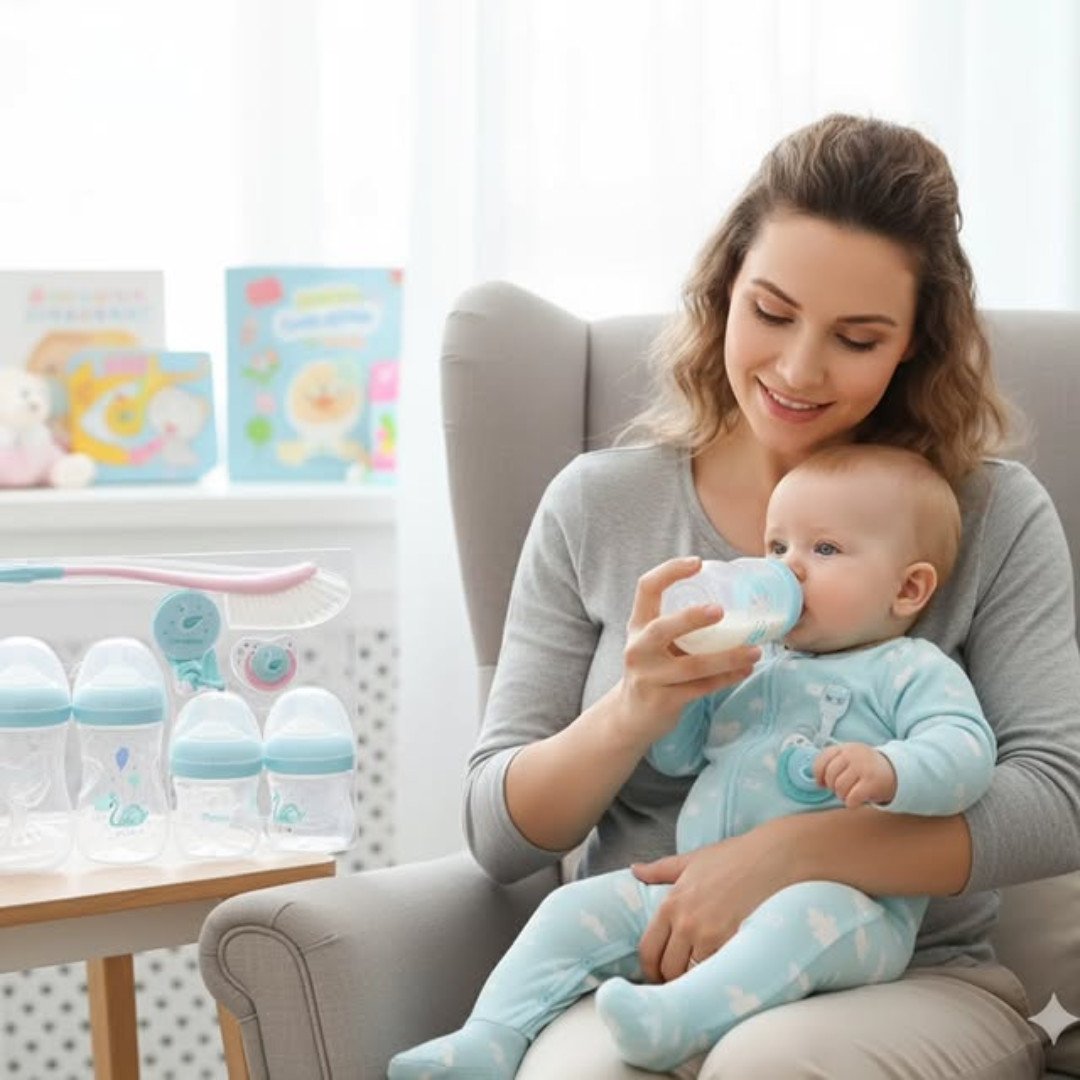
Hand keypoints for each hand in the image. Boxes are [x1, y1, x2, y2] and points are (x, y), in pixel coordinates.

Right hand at [615, 556, 759, 745]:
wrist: (631, 716)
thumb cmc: (654, 669)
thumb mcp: (656, 643)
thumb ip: (680, 626)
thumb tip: (732, 600)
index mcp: (638, 625)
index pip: (646, 588)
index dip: (670, 571)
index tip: (698, 563)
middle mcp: (638, 649)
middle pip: (662, 628)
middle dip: (691, 618)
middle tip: (721, 610)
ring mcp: (649, 677)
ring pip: (691, 666)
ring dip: (728, 657)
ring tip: (755, 650)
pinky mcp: (663, 701)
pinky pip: (700, 688)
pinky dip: (727, 679)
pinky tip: (745, 670)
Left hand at [632, 821, 794, 982]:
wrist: (772, 858)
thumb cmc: (733, 857)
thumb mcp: (691, 860)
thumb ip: (659, 869)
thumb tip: (635, 869)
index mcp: (671, 904)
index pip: (648, 950)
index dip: (650, 968)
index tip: (657, 974)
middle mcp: (686, 923)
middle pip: (666, 969)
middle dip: (670, 979)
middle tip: (680, 981)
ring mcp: (709, 936)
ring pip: (691, 976)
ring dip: (693, 981)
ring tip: (700, 980)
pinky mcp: (733, 944)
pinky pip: (716, 973)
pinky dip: (715, 977)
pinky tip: (720, 975)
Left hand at [813, 743, 896, 807]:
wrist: (897, 770)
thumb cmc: (867, 767)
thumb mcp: (850, 757)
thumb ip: (833, 763)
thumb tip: (818, 782)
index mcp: (844, 748)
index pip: (822, 760)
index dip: (818, 775)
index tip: (822, 783)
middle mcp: (852, 755)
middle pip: (830, 776)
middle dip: (832, 787)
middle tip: (841, 789)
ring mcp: (862, 767)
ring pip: (839, 788)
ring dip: (842, 796)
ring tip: (850, 794)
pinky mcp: (871, 782)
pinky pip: (851, 798)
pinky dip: (851, 803)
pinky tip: (856, 801)